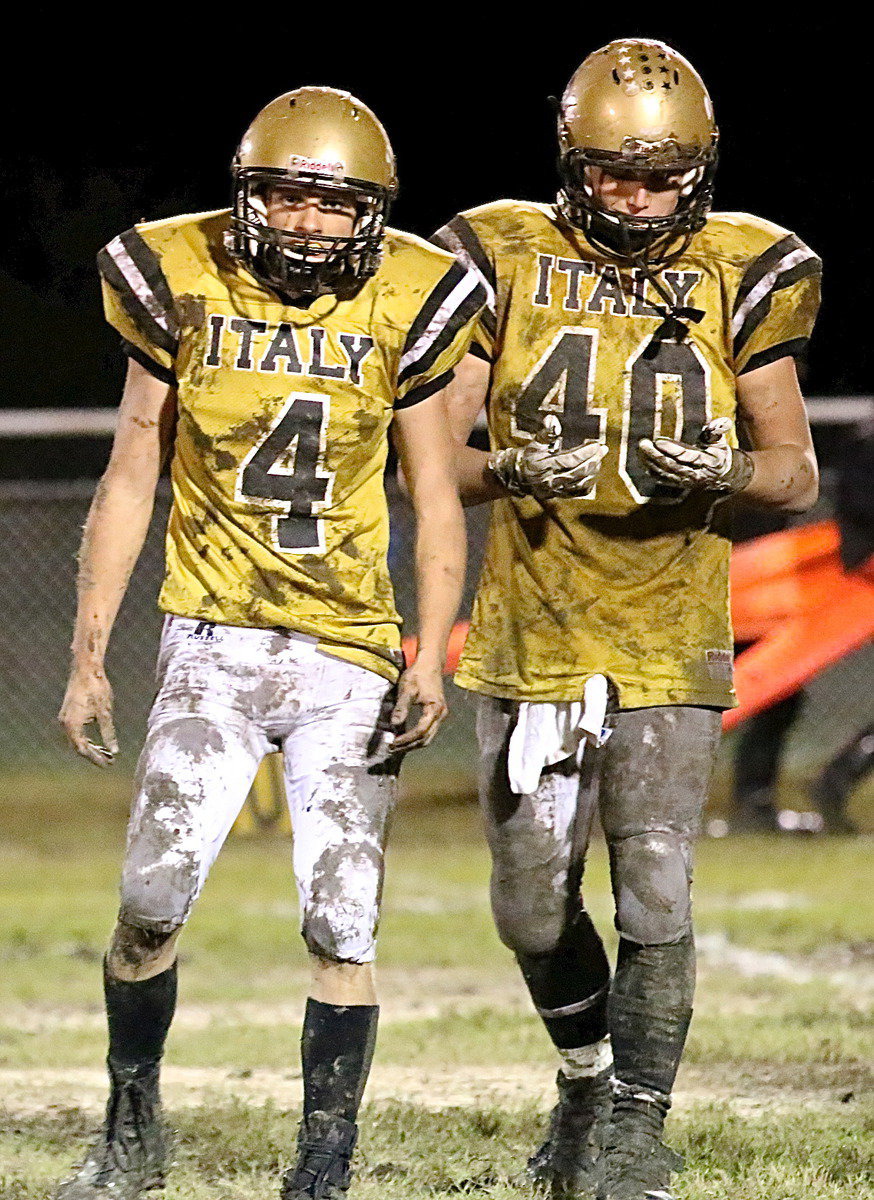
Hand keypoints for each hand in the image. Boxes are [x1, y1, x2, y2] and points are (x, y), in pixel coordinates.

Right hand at [58, 662, 118, 766]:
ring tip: (105, 754)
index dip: (96, 758)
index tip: (108, 764)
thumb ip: (108, 733)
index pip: (83, 749)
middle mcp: (65, 722)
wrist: (86, 668)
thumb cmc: (97, 688)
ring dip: (89, 747)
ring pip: (75, 739)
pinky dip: (85, 738)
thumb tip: (114, 750)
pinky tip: (97, 742)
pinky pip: (75, 731)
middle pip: (77, 746)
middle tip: (109, 761)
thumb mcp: (105, 713)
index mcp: (73, 724)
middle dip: (93, 755)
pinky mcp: (68, 711)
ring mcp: (65, 717)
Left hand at [389, 659, 448, 750]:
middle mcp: (441, 715)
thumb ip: (401, 707)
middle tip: (392, 748)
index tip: (392, 742)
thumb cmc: (418, 675)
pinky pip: (429, 731)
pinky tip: (406, 738)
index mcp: (434, 709)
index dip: (406, 739)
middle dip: (409, 746)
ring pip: (428, 737)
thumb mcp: (407, 689)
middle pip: (426, 738)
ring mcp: (441, 715)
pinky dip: (417, 737)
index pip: (420, 731)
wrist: (430, 664)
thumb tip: (394, 724)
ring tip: (397, 746)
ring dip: (413, 744)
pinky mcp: (437, 713)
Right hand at [489, 416, 607, 499]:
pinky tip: (593, 473)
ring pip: (580, 483)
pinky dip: (588, 483)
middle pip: (578, 472)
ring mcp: (556, 490)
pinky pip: (578, 492)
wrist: (519, 476)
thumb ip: (546, 432)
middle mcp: (550, 480)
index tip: (596, 445)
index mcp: (544, 465)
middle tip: (603, 450)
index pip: (569, 460)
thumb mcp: (535, 442)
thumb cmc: (529, 456)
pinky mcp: (559, 495)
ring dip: (593, 471)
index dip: (585, 453)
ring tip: (599, 459)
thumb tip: (552, 419)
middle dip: (593, 460)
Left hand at [638, 418, 753, 492]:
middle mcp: (697, 474)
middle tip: (643, 443)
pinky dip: (653, 472)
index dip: (672, 449)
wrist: (722, 476)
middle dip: (656, 455)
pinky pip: (664, 480)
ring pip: (666, 473)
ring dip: (651, 462)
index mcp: (709, 462)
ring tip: (641, 450)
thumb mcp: (721, 441)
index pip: (688, 455)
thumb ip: (717, 430)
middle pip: (673, 466)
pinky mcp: (680, 485)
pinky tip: (644, 462)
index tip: (658, 440)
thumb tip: (721, 420)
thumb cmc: (719, 454)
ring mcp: (687, 482)